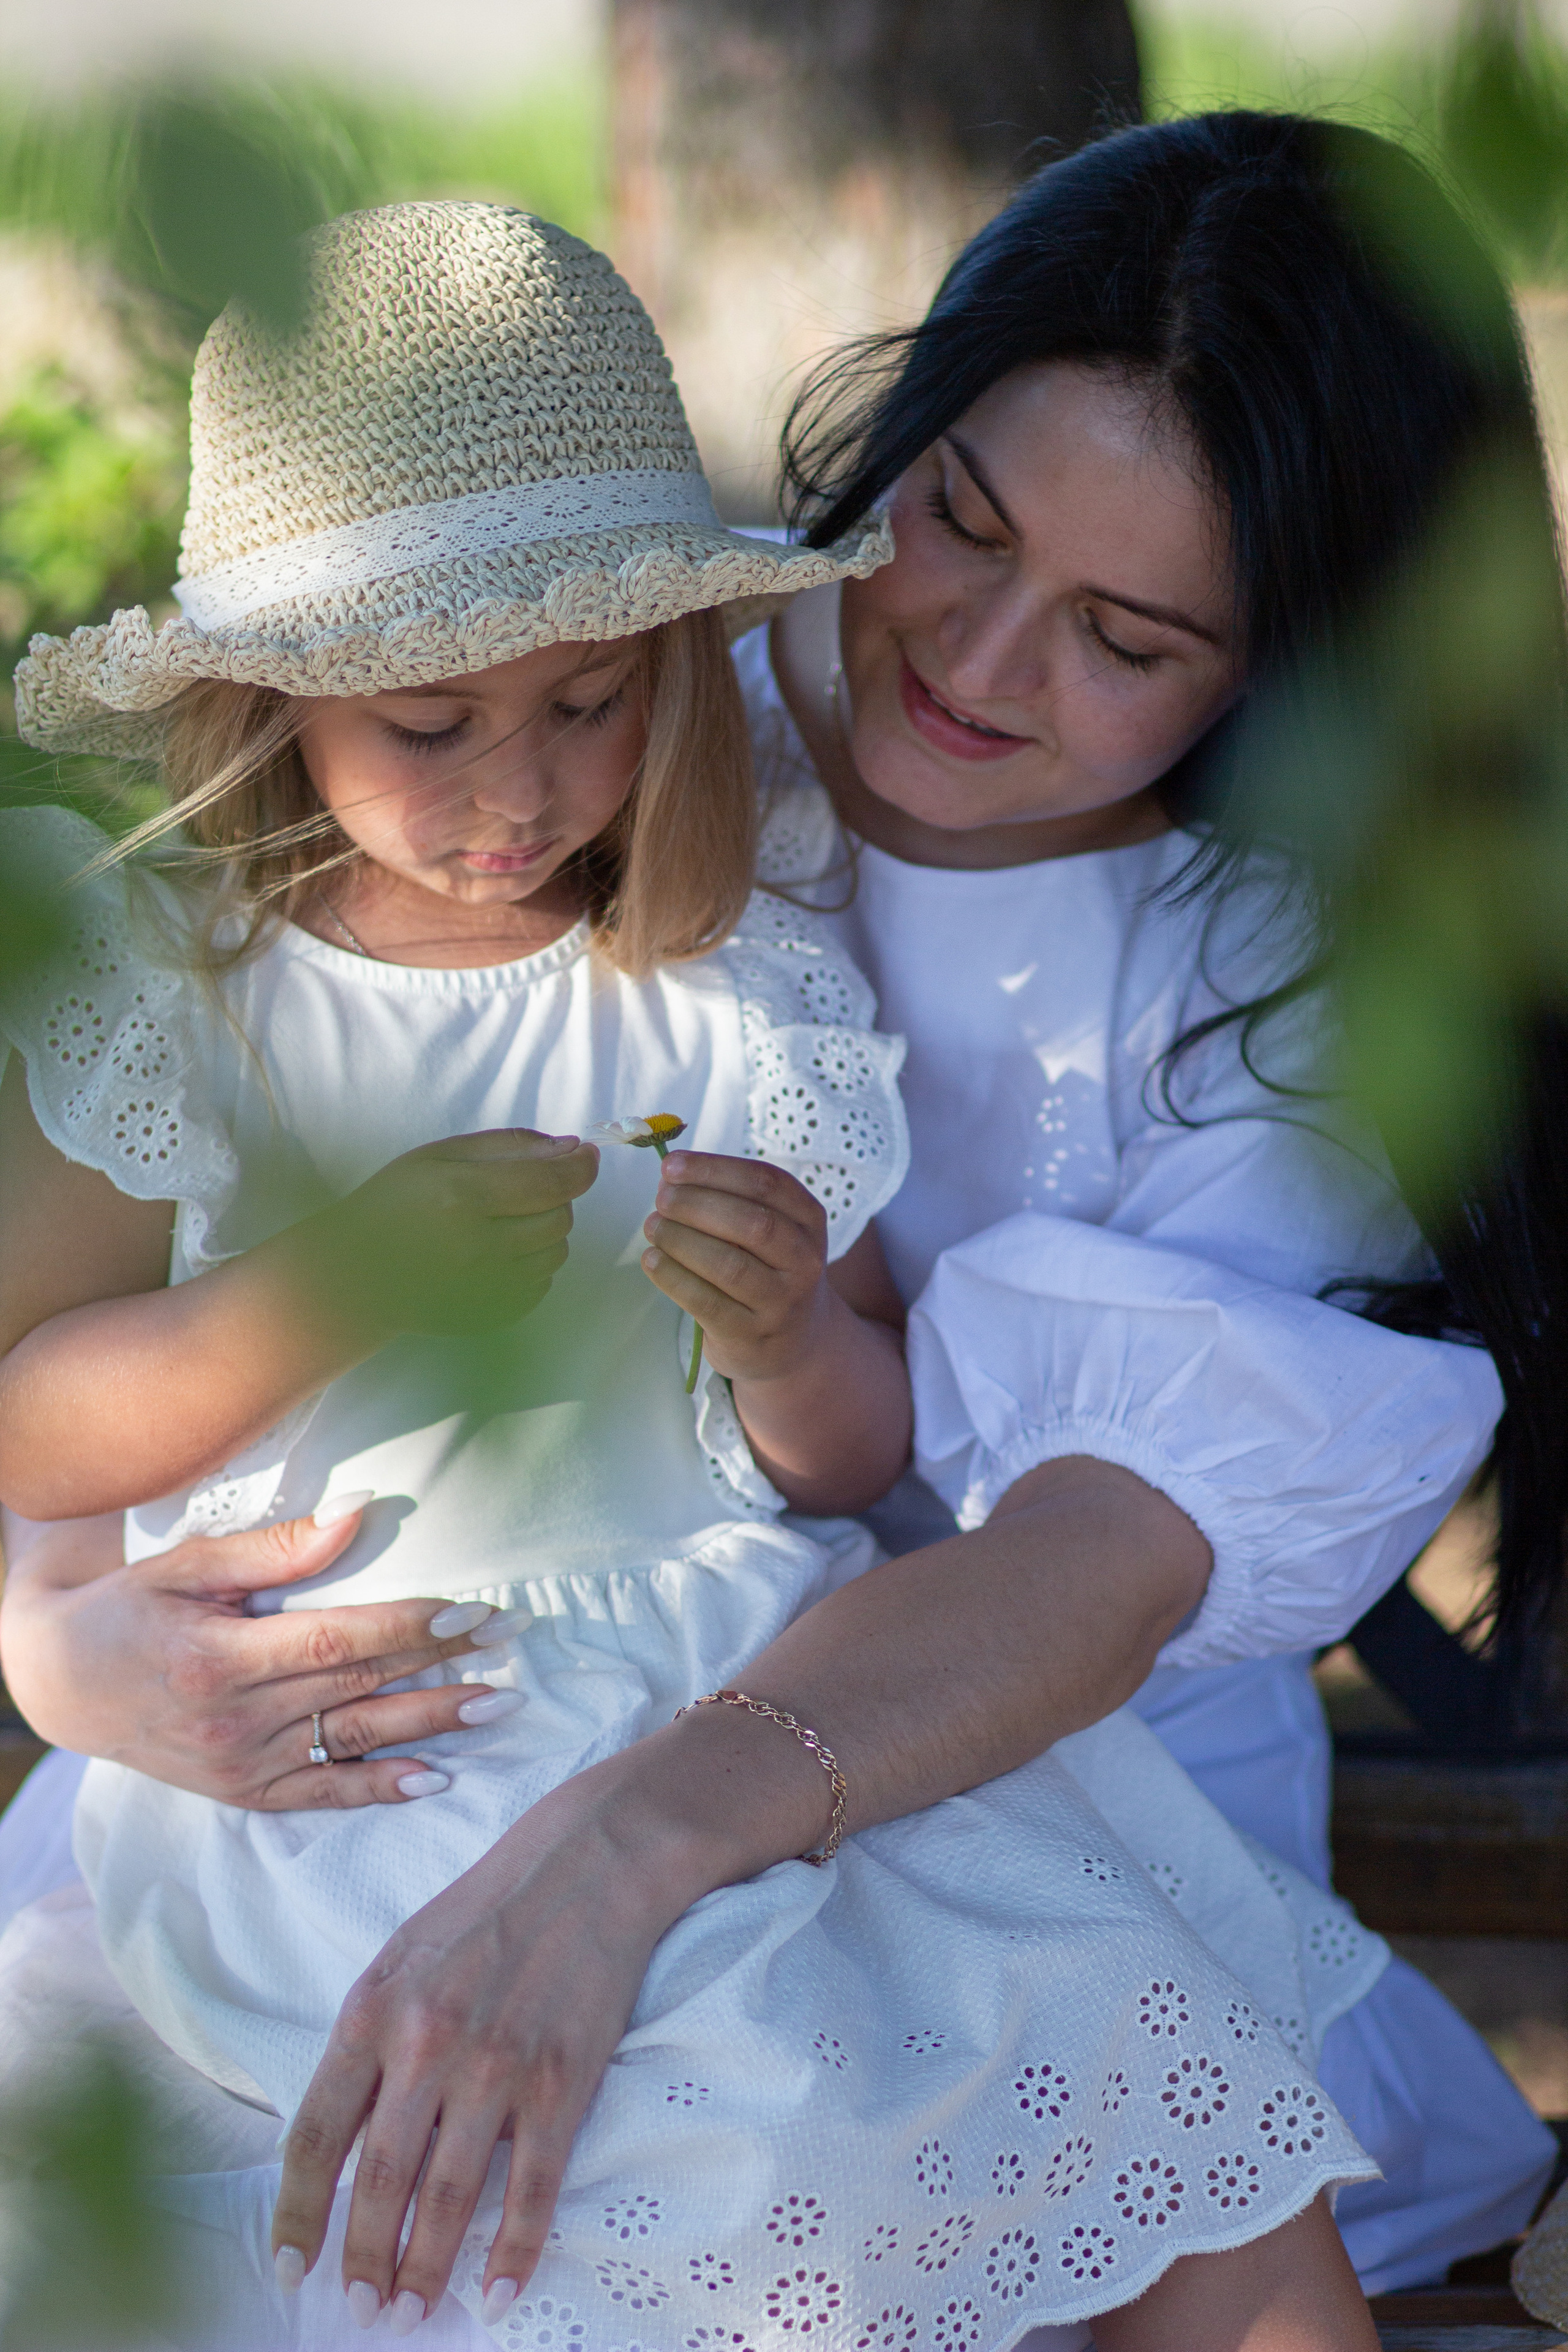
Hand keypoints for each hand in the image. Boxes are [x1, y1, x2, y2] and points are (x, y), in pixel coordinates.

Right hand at [0, 1508, 520, 1808]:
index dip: (407, 1626)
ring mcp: (240, 1764)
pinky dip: (379, 1789)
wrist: (65, 1684)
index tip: (469, 1610)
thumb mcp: (188, 1565)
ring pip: (353, 1739)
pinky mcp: (243, 1794)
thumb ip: (274, 1550)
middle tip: (511, 1642)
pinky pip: (322, 1795)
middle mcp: (234, 1719)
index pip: (335, 1640)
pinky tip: (434, 1778)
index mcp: (220, 1656)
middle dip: (442, 1663)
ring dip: (432, 1724)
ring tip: (499, 1705)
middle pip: (357, 1687)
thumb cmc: (131, 1608)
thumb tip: (356, 1515)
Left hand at [272, 1760, 687, 2327]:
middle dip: (363, 2264)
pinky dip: (512, 2252)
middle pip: (377, 2183)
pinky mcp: (560, 2081)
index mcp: (372, 2011)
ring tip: (413, 2315)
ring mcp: (496, 2066)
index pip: (313, 2138)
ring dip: (425, 2271)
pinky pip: (530, 2189)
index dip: (296, 2215)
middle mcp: (425, 2044)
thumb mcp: (401, 1960)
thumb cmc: (487, 1910)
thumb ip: (367, 2043)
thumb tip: (338, 2143)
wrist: (588, 1861)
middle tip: (361, 2316)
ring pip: (446, 2199)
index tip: (292, 2268)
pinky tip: (497, 2293)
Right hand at [282, 1129, 599, 1350]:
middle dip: (556, 1197)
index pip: (550, 1181)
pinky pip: (542, 1285)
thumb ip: (509, 1146)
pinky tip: (497, 1254)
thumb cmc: (396, 1204)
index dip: (581, 1166)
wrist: (355, 1275)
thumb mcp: (440, 1156)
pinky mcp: (491, 1317)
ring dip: (546, 1232)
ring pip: (556, 1252)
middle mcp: (476, 1247)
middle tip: (525, 1190)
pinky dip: (532, 1265)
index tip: (587, 1156)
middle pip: (560, 1217)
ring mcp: (485, 1289)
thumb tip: (572, 1147)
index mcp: (460, 1197)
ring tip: (505, 1223)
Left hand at [639, 1151, 832, 1383]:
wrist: (791, 1342)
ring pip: (728, 1265)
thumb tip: (671, 1177)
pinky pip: (706, 1301)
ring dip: (680, 1239)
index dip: (714, 1169)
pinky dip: (672, 1276)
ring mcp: (780, 1303)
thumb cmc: (767, 1271)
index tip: (672, 1165)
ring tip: (653, 1226)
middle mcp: (804, 1262)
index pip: (766, 1183)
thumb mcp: (774, 1232)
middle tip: (661, 1198)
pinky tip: (652, 1259)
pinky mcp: (750, 1335)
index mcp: (809, 1222)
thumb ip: (733, 1201)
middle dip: (696, 1203)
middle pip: (751, 1223)